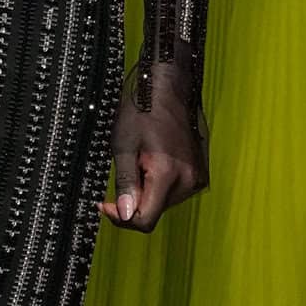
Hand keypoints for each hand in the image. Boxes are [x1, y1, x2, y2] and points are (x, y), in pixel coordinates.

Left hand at [101, 59, 207, 234]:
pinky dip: (160, 182)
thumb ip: (124, 184)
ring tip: (141, 159)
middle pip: (155, 211)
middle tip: (124, 168)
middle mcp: (188, 179)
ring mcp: (196, 175)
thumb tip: (124, 214)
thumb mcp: (123, 146)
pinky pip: (175, 189)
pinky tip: (152, 160)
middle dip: (134, 200)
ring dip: (147, 190)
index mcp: (167, 174)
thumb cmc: (143, 108)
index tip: (106, 204)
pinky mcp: (199, 170)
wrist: (169, 85)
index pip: (145, 220)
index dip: (121, 217)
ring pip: (164, 201)